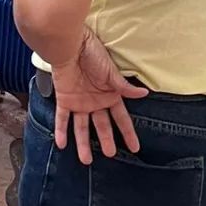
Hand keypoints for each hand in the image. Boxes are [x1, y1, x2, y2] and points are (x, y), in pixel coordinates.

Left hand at [50, 28, 148, 164]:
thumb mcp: (111, 71)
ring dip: (83, 143)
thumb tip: (143, 94)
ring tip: (86, 160)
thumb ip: (124, 87)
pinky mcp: (65, 99)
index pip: (121, 119)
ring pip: (82, 127)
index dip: (128, 133)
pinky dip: (61, 131)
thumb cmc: (93, 54)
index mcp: (110, 95)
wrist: (70, 46)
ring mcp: (80, 102)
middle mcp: (96, 102)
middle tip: (110, 155)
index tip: (134, 148)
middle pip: (102, 126)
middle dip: (106, 141)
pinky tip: (61, 144)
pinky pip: (62, 118)